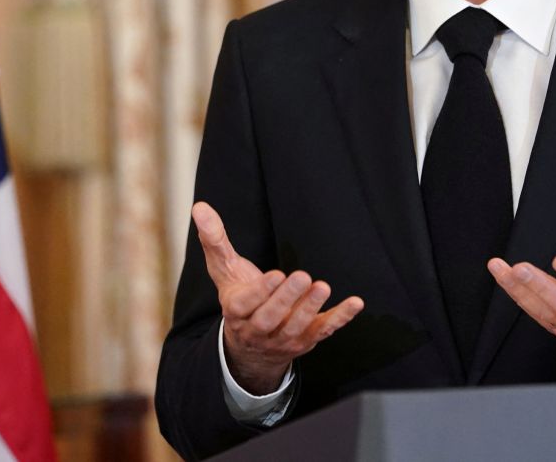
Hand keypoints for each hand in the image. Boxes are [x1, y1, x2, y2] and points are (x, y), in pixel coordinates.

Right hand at [193, 201, 364, 394]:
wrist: (250, 348)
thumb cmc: (239, 298)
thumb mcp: (224, 270)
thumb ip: (215, 239)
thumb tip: (200, 207)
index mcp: (237, 311)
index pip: (245, 305)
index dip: (260, 292)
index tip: (275, 275)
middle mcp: (258, 330)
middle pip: (270, 318)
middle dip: (286, 299)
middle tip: (302, 276)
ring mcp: (283, 338)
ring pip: (296, 327)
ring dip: (310, 308)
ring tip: (322, 286)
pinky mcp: (306, 341)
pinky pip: (324, 331)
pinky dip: (340, 319)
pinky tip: (356, 303)